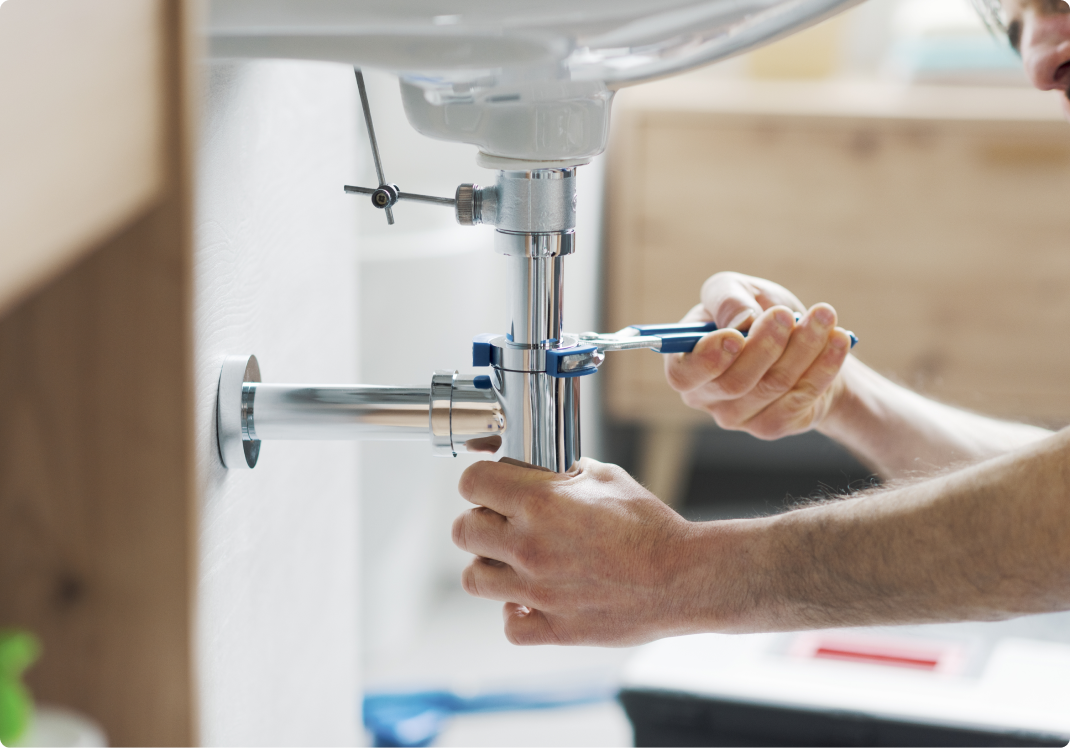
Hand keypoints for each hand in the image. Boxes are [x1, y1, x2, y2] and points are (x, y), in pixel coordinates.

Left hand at [452, 457, 726, 645]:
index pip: (472, 483)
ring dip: (489, 566)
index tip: (489, 486)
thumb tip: (542, 471)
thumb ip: (565, 473)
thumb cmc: (650, 526)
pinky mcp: (554, 627)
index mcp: (541, 503)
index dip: (479, 480)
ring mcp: (537, 591)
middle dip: (479, 520)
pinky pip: (509, 625)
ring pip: (474, 578)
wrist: (683, 577)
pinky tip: (531, 600)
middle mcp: (530, 546)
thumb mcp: (607, 477)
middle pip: (464, 530)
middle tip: (500, 523)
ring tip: (512, 561)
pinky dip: (515, 613)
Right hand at [664, 272, 852, 438]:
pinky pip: (800, 399)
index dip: (708, 359)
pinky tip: (837, 340)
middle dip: (765, 345)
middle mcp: (705, 396)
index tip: (736, 336)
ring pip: (773, 386)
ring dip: (803, 347)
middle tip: (787, 315)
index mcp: (686, 362)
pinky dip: (823, 366)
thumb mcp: (739, 289)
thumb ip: (727, 297)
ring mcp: (737, 417)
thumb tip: (740, 319)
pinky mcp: (770, 426)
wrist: (802, 341)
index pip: (684, 374)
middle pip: (734, 383)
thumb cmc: (759, 312)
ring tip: (824, 315)